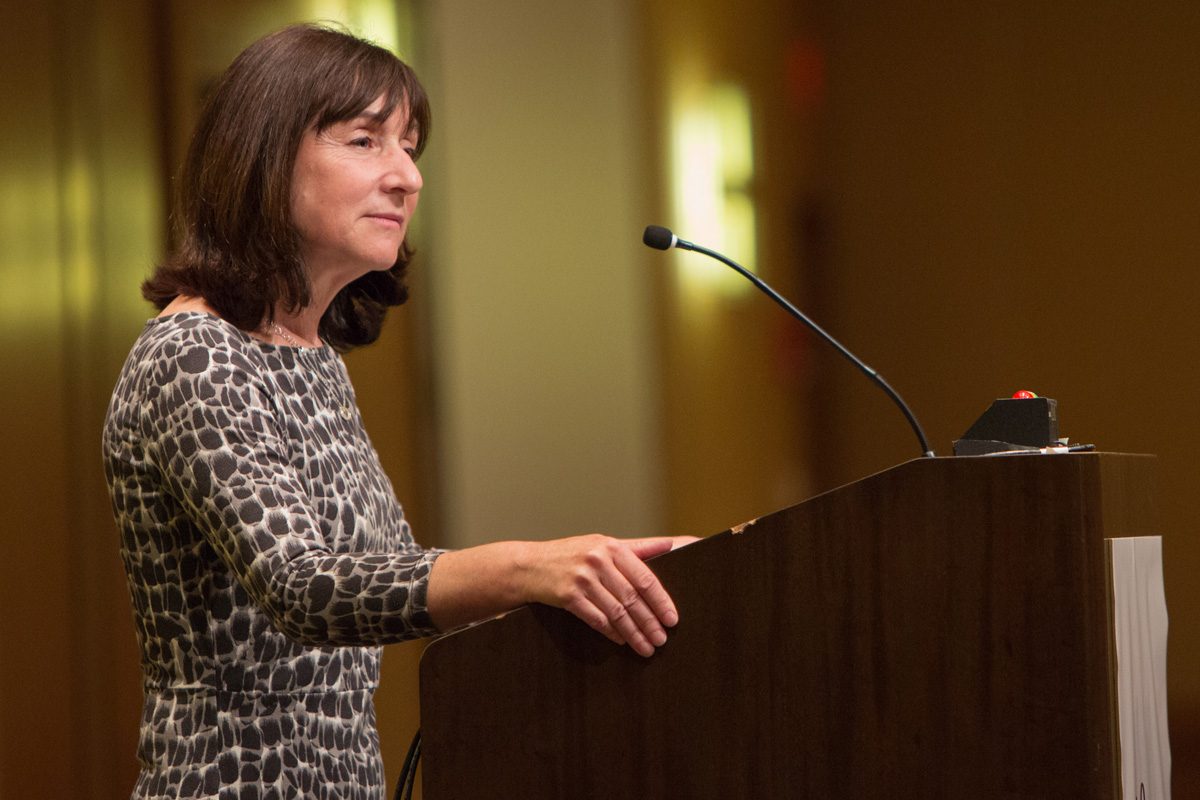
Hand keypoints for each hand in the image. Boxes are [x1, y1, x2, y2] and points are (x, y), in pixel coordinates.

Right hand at [523, 534, 693, 656]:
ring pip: (616, 612)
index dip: (661, 600)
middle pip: (632, 598)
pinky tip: (622, 641)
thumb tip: (672, 545)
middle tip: (662, 639)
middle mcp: (598, 561)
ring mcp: (582, 579)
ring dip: (634, 633)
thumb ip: (638, 547)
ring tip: (646, 647)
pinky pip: (597, 620)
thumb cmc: (572, 554)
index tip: (672, 619)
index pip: (644, 577)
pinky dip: (612, 633)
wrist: (530, 565)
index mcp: (611, 546)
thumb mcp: (603, 544)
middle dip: (650, 622)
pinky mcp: (568, 597)